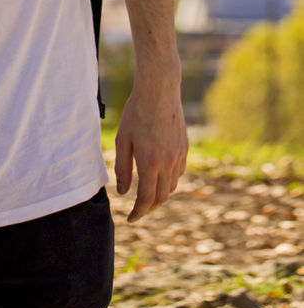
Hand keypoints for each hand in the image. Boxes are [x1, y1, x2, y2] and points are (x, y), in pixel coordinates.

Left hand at [115, 77, 187, 222]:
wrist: (160, 90)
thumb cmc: (136, 112)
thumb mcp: (122, 139)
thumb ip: (123, 168)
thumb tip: (123, 192)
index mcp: (150, 162)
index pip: (146, 199)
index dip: (138, 213)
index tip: (130, 218)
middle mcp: (168, 163)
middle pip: (161, 198)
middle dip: (149, 208)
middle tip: (137, 211)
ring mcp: (179, 156)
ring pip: (172, 187)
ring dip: (159, 195)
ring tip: (146, 194)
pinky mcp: (185, 148)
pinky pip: (178, 173)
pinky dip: (168, 181)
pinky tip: (158, 175)